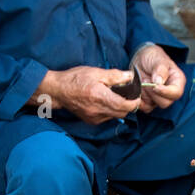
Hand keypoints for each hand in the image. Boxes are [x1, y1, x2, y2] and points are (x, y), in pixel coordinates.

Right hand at [26, 65, 141, 123]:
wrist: (57, 90)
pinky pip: (106, 118)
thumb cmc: (75, 79)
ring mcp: (94, 118)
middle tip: (127, 94)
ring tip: (114, 96)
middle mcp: (98, 111)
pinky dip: (109, 111)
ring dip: (119, 108)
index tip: (137, 96)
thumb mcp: (96, 72)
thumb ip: (115, 76)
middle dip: (128, 105)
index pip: (126, 106)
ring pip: (115, 116)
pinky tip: (104, 101)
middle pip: (123, 113)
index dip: (135, 102)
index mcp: (101, 97)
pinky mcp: (91, 121)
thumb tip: (130, 76)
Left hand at [131, 44, 185, 113]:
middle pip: (165, 102)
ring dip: (145, 94)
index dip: (165, 92)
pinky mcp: (149, 101)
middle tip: (145, 79)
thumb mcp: (158, 59)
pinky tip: (137, 90)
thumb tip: (159, 82)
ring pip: (153, 106)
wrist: (141, 59)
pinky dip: (139, 100)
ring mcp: (159, 98)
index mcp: (177, 81)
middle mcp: (170, 92)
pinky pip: (145, 107)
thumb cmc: (153, 56)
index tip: (155, 86)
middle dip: (153, 93)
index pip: (176, 93)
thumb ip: (160, 69)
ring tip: (142, 80)